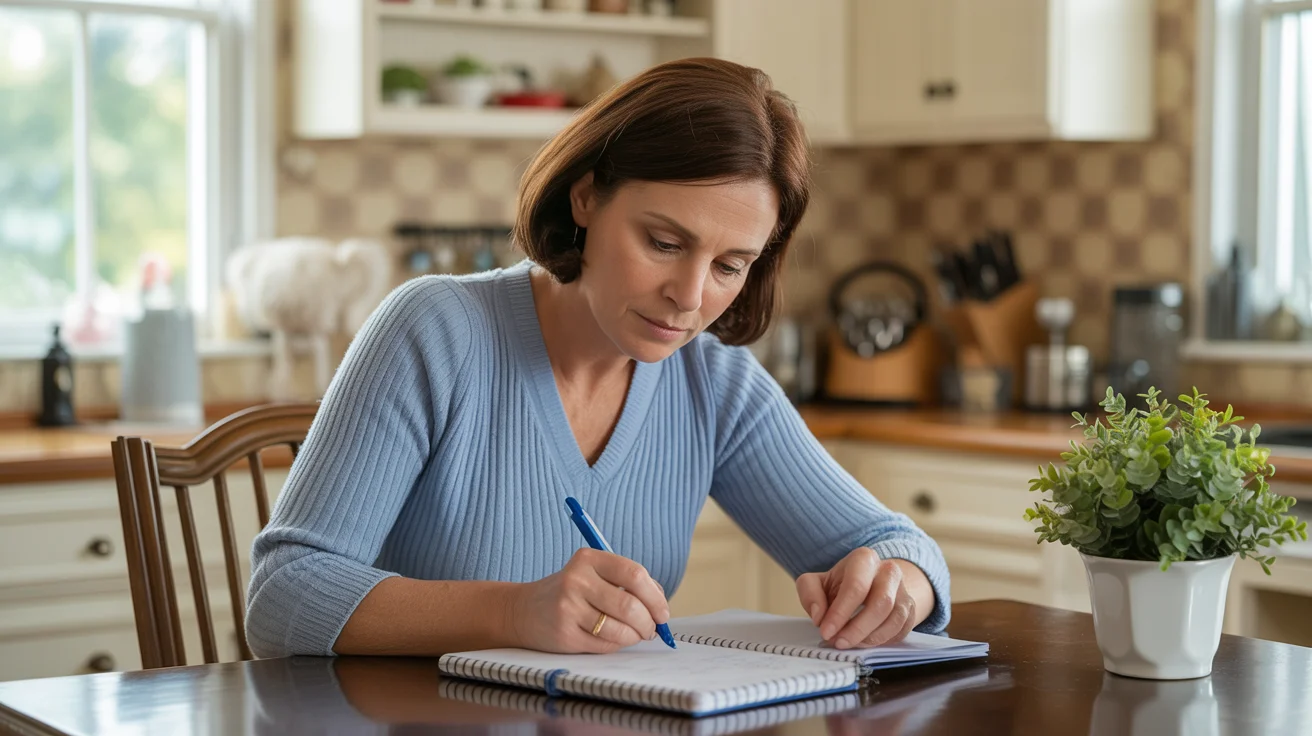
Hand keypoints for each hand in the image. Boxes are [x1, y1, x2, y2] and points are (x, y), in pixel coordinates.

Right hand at [508, 548, 669, 653]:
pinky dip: (617, 645)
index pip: (634, 574)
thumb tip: (661, 606)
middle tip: (652, 629)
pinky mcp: (564, 633)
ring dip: (634, 636)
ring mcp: (568, 607)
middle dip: (648, 622)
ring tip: (634, 635)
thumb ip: (627, 583)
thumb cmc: (570, 593)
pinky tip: (613, 639)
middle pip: (630, 605)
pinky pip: (604, 645)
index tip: (663, 612)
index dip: (656, 597)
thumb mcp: (593, 575)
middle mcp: (576, 579)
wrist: (524, 611)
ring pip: (620, 629)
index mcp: (589, 558)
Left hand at [795, 548, 927, 649]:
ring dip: (870, 638)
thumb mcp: (815, 583)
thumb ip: (809, 593)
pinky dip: (882, 641)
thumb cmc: (838, 585)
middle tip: (838, 642)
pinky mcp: (910, 609)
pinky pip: (902, 630)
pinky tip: (864, 642)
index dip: (840, 613)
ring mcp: (903, 590)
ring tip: (849, 643)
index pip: (856, 587)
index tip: (826, 632)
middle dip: (857, 629)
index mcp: (863, 559)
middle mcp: (888, 571)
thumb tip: (819, 616)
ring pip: (895, 619)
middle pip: (881, 603)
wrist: (866, 585)